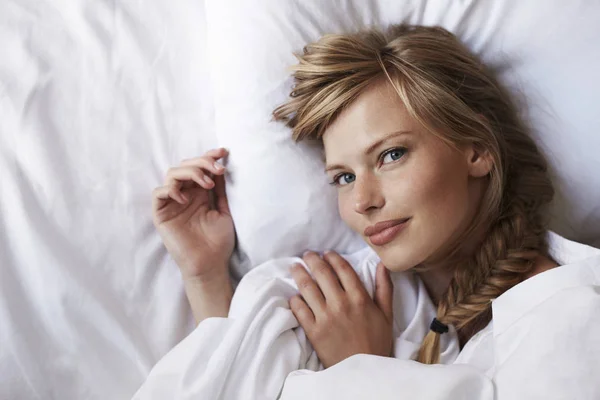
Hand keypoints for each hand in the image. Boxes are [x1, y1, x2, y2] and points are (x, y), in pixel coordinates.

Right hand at [152, 148, 234, 281]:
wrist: (210, 264)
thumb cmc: (218, 241)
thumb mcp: (223, 210)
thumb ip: (220, 189)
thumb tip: (220, 166)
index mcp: (198, 192)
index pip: (199, 166)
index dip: (209, 156)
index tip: (224, 152)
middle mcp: (184, 194)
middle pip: (185, 166)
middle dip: (202, 162)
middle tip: (218, 169)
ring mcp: (172, 203)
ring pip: (172, 174)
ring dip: (191, 173)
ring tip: (207, 184)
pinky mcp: (161, 214)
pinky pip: (158, 194)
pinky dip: (171, 189)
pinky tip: (186, 197)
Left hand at [289, 251, 393, 368]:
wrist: (363, 371)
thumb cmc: (376, 343)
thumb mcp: (386, 314)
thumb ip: (384, 288)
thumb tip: (382, 264)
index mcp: (359, 298)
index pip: (342, 269)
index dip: (332, 257)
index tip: (326, 253)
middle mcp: (340, 303)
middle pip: (322, 273)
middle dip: (312, 260)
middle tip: (307, 255)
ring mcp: (325, 317)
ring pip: (307, 288)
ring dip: (299, 274)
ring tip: (295, 267)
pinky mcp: (313, 331)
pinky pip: (299, 310)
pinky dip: (294, 300)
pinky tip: (294, 295)